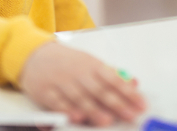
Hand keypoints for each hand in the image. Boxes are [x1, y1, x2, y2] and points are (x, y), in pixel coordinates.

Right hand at [19, 42, 145, 126]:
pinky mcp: (46, 92)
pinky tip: (75, 117)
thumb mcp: (90, 63)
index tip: (141, 104)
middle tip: (130, 115)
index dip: (128, 92)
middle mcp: (78, 73)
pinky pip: (57, 102)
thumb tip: (134, 83)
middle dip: (117, 104)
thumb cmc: (67, 62)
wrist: (35, 55)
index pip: (114, 79)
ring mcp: (61, 82)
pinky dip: (66, 110)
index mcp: (91, 65)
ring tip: (106, 120)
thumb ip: (112, 74)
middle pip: (99, 90)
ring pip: (80, 97)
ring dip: (93, 109)